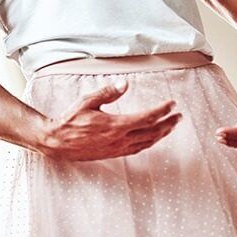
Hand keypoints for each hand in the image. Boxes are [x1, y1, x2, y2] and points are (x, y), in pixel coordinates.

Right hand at [36, 80, 181, 160]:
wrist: (58, 142)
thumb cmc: (70, 121)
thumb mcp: (86, 102)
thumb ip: (107, 93)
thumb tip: (124, 83)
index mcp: (115, 125)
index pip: (146, 118)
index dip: (162, 111)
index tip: (172, 103)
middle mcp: (119, 139)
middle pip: (152, 132)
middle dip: (168, 123)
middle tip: (179, 116)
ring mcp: (117, 148)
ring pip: (147, 143)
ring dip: (161, 134)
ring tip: (171, 126)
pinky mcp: (113, 154)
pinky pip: (137, 149)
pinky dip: (149, 143)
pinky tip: (153, 139)